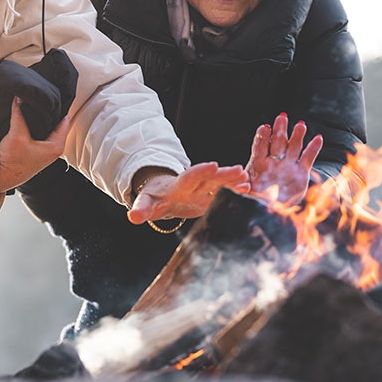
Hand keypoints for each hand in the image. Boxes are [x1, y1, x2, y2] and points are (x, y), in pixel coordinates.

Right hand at [0, 97, 69, 192]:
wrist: (1, 176)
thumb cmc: (12, 163)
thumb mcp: (16, 134)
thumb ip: (19, 114)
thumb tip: (19, 98)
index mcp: (56, 146)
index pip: (64, 120)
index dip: (58, 108)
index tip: (51, 97)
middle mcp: (54, 149)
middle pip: (57, 123)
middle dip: (48, 112)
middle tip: (42, 99)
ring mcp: (46, 150)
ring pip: (48, 128)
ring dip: (41, 119)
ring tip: (35, 106)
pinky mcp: (37, 151)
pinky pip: (40, 132)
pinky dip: (36, 125)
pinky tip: (29, 118)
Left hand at [126, 162, 248, 223]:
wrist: (164, 196)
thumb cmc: (153, 199)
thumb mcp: (145, 204)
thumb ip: (141, 209)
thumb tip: (133, 217)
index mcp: (178, 185)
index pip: (190, 176)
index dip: (200, 171)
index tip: (213, 165)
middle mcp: (193, 185)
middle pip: (209, 178)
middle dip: (224, 175)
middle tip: (239, 170)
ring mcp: (203, 190)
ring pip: (219, 183)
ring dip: (232, 181)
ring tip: (247, 178)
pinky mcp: (209, 196)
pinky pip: (224, 192)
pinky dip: (235, 190)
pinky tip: (248, 189)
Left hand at [245, 113, 323, 204]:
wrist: (276, 212)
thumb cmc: (259, 201)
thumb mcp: (247, 195)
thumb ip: (242, 188)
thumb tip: (238, 185)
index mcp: (259, 163)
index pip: (260, 146)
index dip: (262, 137)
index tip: (265, 128)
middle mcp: (274, 161)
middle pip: (277, 141)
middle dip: (280, 130)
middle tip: (282, 117)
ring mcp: (288, 164)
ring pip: (293, 146)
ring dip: (297, 135)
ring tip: (300, 125)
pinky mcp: (301, 171)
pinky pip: (308, 158)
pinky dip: (313, 148)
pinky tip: (318, 137)